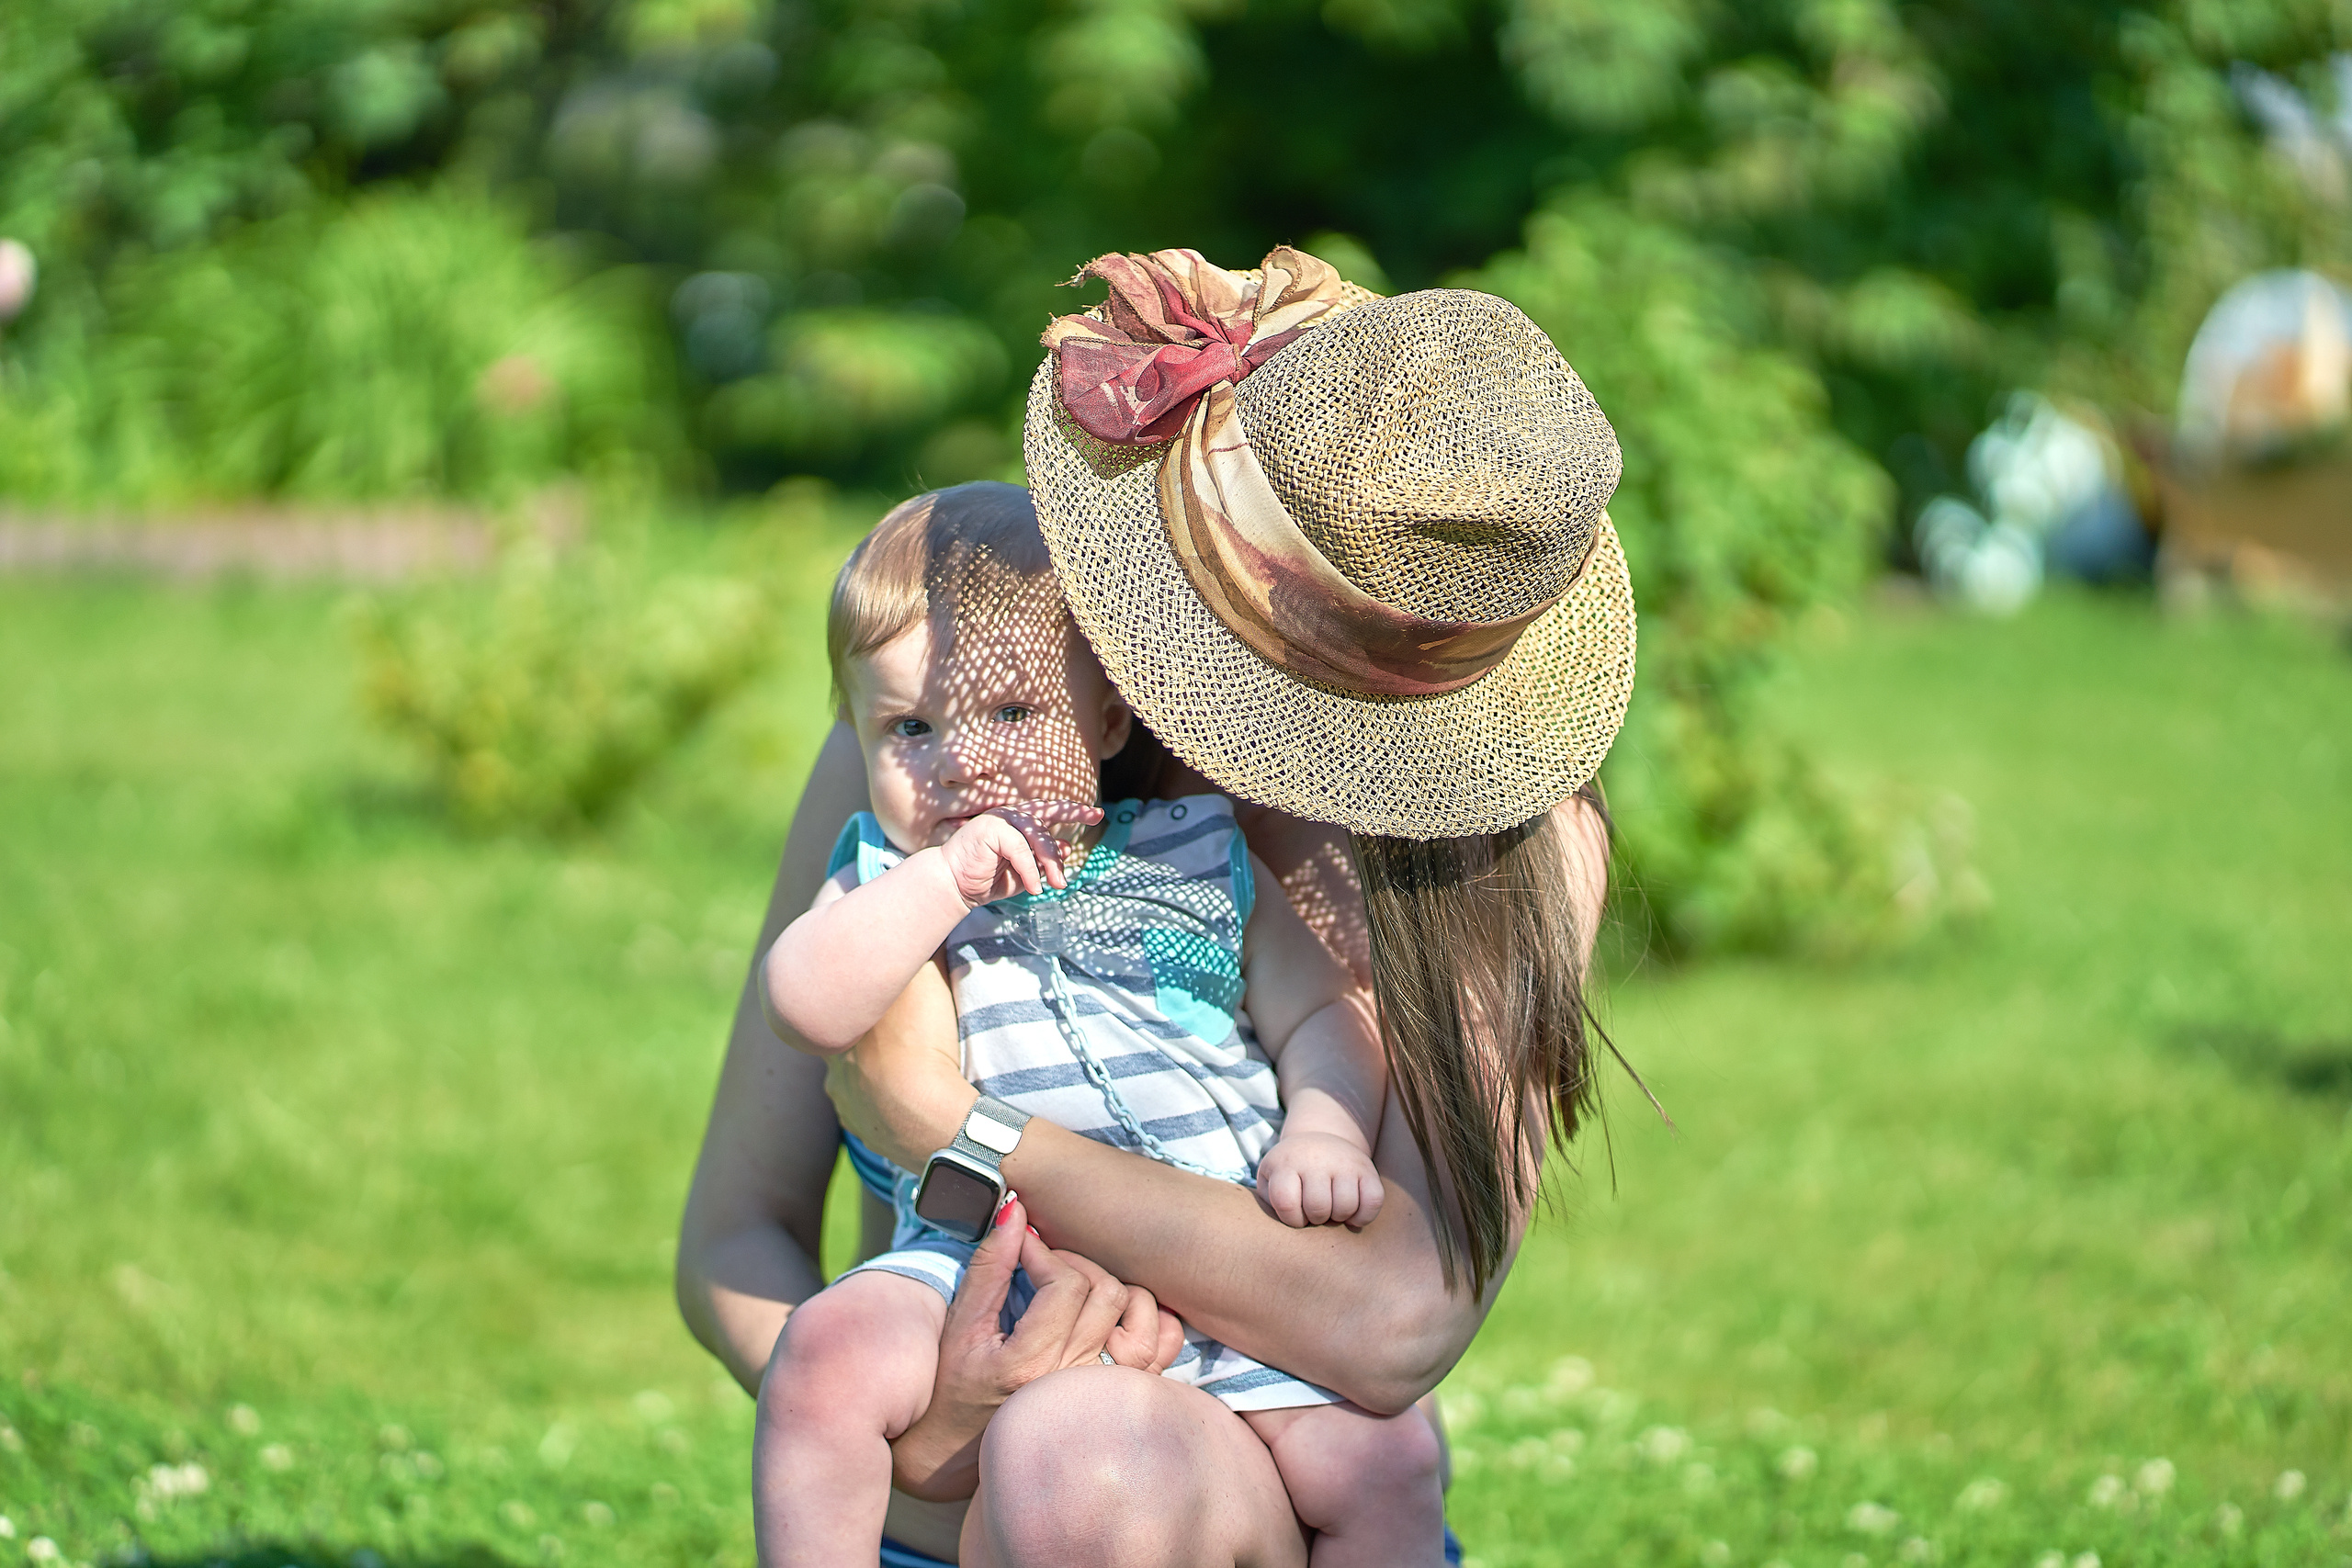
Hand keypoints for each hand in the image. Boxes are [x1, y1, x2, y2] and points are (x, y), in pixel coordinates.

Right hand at [890, 1195, 1181, 1500]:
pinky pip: (1165, 1343)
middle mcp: (1076, 1382)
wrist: (960, 1447)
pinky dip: (1148, 1317)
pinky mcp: (1124, 1393)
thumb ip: (990, 1266)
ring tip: (1077, 1288)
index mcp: (1030, 1366)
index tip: (1024, 1245)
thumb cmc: (954, 1385)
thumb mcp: (961, 1325)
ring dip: (1113, 1287)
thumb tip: (1015, 1210)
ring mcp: (1106, 1391)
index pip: (1066, 1285)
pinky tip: (1114, 1312)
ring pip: (1141, 1312)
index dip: (1045, 1253)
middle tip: (1046, 1264)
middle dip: (1076, 1263)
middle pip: (1107, 1293)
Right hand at [937, 803, 1101, 906]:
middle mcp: (1011, 816)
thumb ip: (1042, 860)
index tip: (1098, 813)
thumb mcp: (1023, 872)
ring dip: (1051, 862)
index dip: (1073, 812)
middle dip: (1070, 821)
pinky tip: (1034, 888)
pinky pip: (1021, 849)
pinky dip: (1029, 870)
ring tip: (1058, 884)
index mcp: (1018, 823)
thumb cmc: (985, 879)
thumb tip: (1067, 848)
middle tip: (1089, 830)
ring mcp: (1000, 819)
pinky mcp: (991, 828)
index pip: (1050, 812)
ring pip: (1037, 836)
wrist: (953, 885)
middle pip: (1047, 817)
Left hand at [1255, 1130, 1384, 1228]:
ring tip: (1331, 1209)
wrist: (1319, 1141)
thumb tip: (1283, 1230)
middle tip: (1315, 1212)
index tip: (1295, 1215)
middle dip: (1316, 1219)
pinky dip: (1363, 1216)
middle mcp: (1315, 1159)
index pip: (1286, 1203)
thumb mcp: (1269, 1180)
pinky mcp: (1367, 1168)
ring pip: (1346, 1206)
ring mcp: (1344, 1162)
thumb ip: (1267, 1205)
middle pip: (1318, 1207)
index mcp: (1285, 1163)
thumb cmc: (1290, 1173)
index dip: (1292, 1219)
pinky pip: (1373, 1202)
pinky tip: (1352, 1213)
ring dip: (1339, 1218)